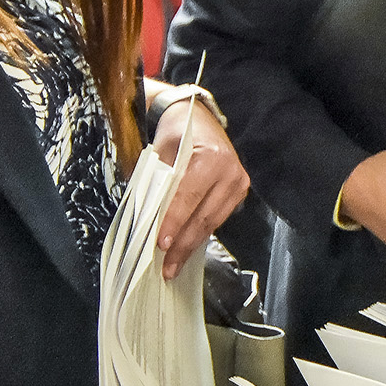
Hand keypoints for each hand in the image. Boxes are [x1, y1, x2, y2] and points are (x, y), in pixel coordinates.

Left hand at [152, 96, 251, 279]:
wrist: (198, 118)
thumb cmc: (175, 134)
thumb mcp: (160, 154)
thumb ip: (157, 185)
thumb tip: (146, 221)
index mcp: (210, 157)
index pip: (189, 197)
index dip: (174, 222)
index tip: (160, 245)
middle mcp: (230, 172)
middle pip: (203, 217)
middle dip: (182, 244)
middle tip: (166, 267)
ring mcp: (238, 183)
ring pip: (212, 223)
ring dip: (191, 245)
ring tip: (174, 266)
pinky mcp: (239, 192)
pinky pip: (217, 219)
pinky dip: (199, 234)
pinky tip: (186, 249)